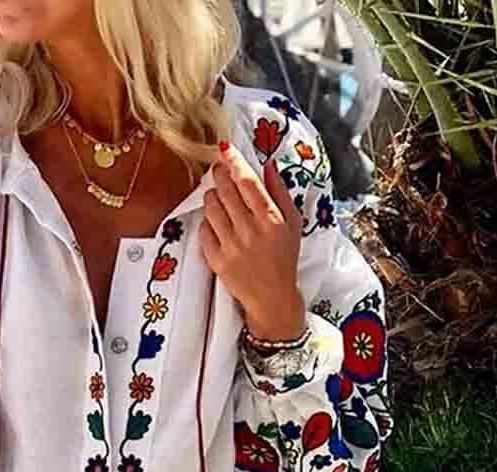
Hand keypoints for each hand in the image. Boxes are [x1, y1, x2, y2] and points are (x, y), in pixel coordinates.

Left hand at [200, 143, 305, 342]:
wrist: (272, 297)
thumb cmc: (283, 257)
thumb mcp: (292, 223)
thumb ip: (280, 192)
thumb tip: (268, 164)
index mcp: (271, 219)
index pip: (248, 182)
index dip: (234, 162)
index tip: (225, 148)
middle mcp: (250, 231)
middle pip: (226, 191)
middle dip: (220, 174)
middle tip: (219, 169)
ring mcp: (231, 246)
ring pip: (211, 208)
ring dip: (212, 196)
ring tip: (218, 196)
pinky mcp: (217, 260)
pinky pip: (204, 231)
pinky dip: (207, 222)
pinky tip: (216, 222)